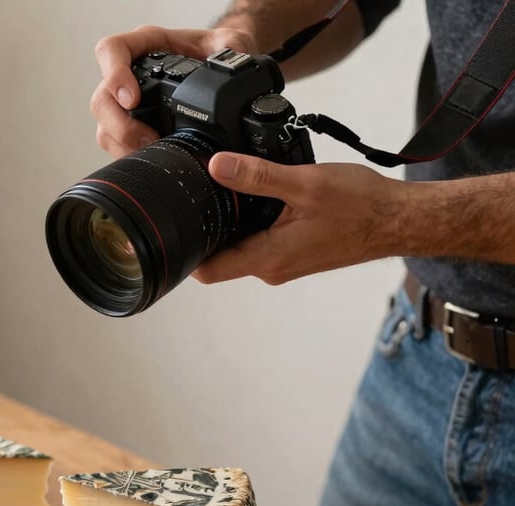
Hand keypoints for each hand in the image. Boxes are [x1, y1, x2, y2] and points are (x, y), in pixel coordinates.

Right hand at [91, 26, 255, 157]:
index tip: (132, 98)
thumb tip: (236, 66)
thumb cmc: (214, 54)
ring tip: (153, 153)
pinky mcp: (131, 129)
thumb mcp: (228, 43)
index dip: (115, 75)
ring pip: (105, 127)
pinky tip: (151, 161)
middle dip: (120, 124)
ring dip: (124, 145)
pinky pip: (116, 146)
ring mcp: (126, 105)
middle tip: (146, 138)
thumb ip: (230, 48)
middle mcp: (129, 74)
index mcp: (146, 46)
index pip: (112, 50)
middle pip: (102, 99)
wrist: (219, 72)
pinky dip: (130, 156)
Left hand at [195, 152, 408, 284]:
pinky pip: (261, 242)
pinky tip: (260, 194)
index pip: (209, 271)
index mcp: (268, 258)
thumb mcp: (304, 184)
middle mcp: (272, 268)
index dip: (187, 252)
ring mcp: (283, 263)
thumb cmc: (360, 206)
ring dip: (232, 222)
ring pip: (241, 247)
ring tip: (229, 187)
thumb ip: (257, 176)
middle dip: (207, 229)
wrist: (398, 221)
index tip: (176, 225)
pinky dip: (253, 221)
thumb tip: (217, 166)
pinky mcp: (294, 254)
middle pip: (220, 257)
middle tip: (199, 193)